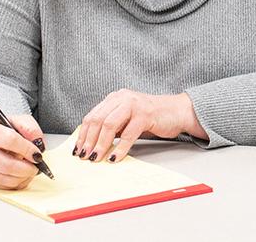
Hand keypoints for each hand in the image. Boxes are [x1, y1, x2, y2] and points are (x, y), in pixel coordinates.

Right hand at [0, 113, 45, 189]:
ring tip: (29, 168)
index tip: (37, 154)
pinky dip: (19, 183)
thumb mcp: (19, 122)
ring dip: (25, 176)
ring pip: (8, 179)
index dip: (28, 149)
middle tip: (36, 165)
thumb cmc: (6, 131)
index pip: (11, 141)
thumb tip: (38, 141)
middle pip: (8, 165)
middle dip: (27, 168)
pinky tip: (22, 174)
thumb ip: (30, 128)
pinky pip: (7, 187)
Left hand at [74, 89, 204, 162]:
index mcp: (114, 98)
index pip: (92, 116)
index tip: (78, 149)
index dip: (83, 134)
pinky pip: (128, 134)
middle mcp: (122, 98)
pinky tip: (115, 158)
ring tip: (96, 157)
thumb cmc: (151, 117)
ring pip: (110, 125)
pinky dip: (120, 148)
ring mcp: (134, 105)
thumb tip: (92, 144)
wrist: (177, 111)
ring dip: (101, 144)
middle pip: (98, 120)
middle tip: (84, 156)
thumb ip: (112, 126)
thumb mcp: (126, 119)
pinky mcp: (145, 115)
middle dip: (89, 140)